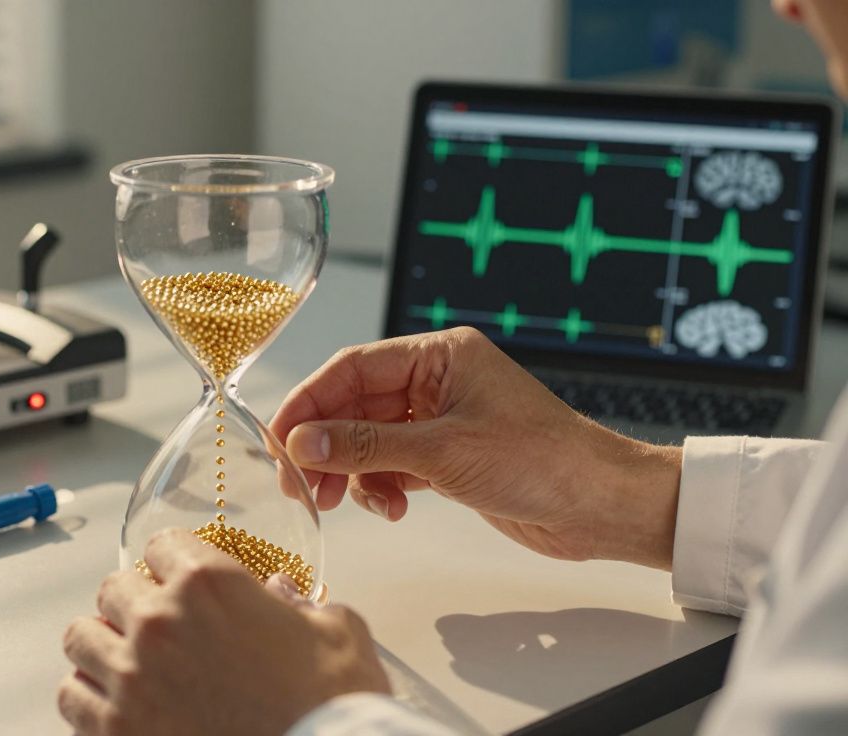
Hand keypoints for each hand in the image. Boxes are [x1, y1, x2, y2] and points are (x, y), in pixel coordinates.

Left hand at [59, 529, 389, 735]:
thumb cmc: (332, 708)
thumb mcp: (338, 635)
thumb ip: (301, 605)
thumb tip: (280, 595)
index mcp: (210, 583)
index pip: (161, 544)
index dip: (174, 564)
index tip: (180, 581)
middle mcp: (159, 621)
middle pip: (113, 588)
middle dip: (135, 604)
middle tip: (160, 629)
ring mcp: (130, 677)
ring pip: (81, 637)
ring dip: (104, 647)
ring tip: (130, 664)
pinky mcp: (115, 730)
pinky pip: (71, 696)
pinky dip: (89, 698)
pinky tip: (117, 704)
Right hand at [270, 328, 681, 568]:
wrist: (602, 506)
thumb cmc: (543, 461)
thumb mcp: (444, 453)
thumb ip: (367, 447)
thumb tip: (303, 442)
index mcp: (440, 356)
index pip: (352, 369)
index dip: (309, 403)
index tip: (280, 440)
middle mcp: (437, 381)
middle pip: (354, 406)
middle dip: (325, 445)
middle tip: (301, 485)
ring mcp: (442, 419)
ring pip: (369, 440)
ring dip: (352, 472)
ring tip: (345, 503)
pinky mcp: (449, 457)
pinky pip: (393, 465)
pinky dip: (382, 487)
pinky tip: (392, 508)